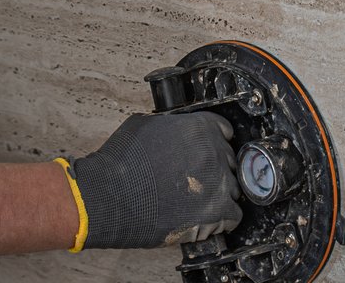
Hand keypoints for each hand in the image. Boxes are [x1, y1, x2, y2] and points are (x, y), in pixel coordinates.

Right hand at [65, 112, 241, 249]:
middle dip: (214, 170)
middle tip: (195, 180)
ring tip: (195, 201)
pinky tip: (204, 218)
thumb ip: (173, 125)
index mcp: (199, 127)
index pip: (223, 131)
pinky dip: (222, 220)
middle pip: (228, 160)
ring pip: (233, 188)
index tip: (206, 154)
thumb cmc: (121, 162)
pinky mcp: (216, 212)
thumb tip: (179, 129)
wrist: (109, 195)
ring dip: (218, 194)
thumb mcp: (145, 125)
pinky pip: (234, 216)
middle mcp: (213, 152)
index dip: (213, 144)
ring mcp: (218, 182)